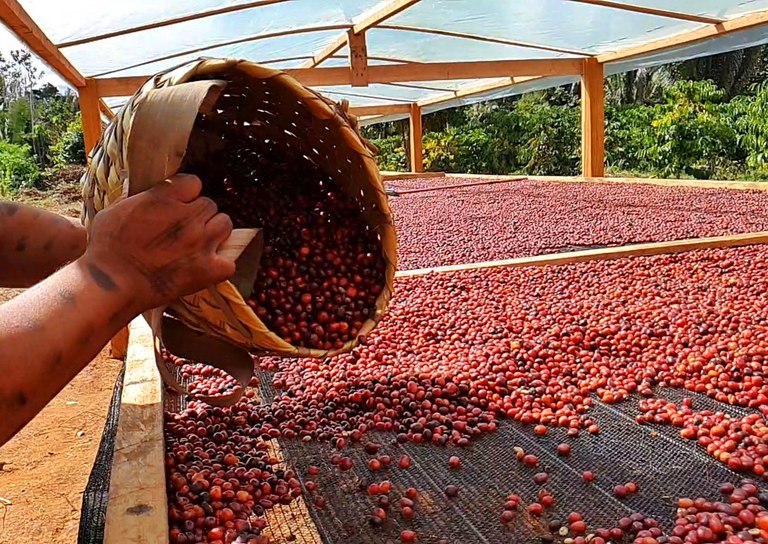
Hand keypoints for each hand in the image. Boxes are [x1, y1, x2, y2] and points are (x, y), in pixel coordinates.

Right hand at [83, 174, 234, 310]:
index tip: (179, 203)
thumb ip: (142, 200)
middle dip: (199, 215)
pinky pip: (230, 261)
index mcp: (164, 198)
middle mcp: (188, 217)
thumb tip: (152, 197)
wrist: (111, 286)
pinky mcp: (209, 269)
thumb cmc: (106, 250)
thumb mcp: (115, 210)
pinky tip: (206, 268)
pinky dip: (221, 265)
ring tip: (199, 244)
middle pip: (210, 204)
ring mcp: (201, 242)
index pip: (193, 182)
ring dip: (214, 232)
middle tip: (185, 229)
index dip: (187, 193)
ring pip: (225, 224)